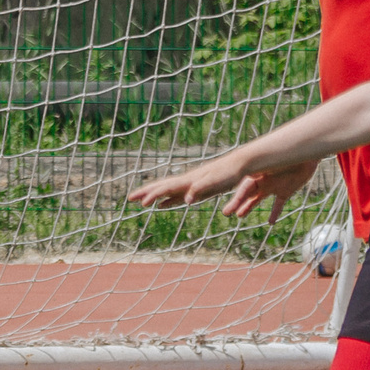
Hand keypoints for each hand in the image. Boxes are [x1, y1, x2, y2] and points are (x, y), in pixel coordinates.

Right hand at [129, 156, 248, 210]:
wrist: (239, 164)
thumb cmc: (228, 174)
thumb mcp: (215, 183)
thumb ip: (200, 190)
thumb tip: (187, 200)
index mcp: (188, 181)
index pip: (165, 188)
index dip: (152, 195)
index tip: (140, 203)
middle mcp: (186, 182)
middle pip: (161, 187)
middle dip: (145, 193)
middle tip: (129, 199)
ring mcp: (190, 186)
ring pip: (167, 191)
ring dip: (154, 196)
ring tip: (143, 202)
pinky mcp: (197, 190)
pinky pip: (177, 197)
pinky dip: (168, 201)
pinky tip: (164, 205)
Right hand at [219, 159, 318, 221]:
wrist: (307, 154)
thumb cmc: (289, 155)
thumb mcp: (271, 164)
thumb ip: (259, 170)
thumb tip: (248, 179)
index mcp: (258, 173)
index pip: (243, 189)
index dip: (235, 201)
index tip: (227, 213)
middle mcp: (263, 180)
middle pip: (247, 194)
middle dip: (238, 203)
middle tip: (229, 213)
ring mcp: (274, 185)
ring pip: (258, 199)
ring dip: (249, 206)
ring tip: (240, 215)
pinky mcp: (286, 190)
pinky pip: (278, 204)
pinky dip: (274, 213)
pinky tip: (271, 223)